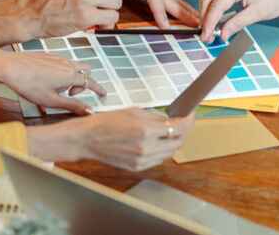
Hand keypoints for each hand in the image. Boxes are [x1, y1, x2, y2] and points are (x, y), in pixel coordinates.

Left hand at [0, 51, 104, 114]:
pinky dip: (62, 71)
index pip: (91, 82)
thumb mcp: (51, 101)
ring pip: (73, 65)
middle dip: (84, 82)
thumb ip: (72, 105)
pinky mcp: (47, 54)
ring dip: (72, 76)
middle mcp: (67, 63)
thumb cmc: (28, 84)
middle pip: (86, 70)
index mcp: (71, 75)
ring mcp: (57, 57)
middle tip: (71, 93)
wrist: (9, 67)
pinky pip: (62, 62)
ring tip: (57, 88)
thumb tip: (89, 111)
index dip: (98, 89)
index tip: (103, 94)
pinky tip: (47, 80)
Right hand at [28, 109, 194, 170]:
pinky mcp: (137, 167)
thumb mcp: (133, 111)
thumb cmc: (105, 122)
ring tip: (170, 132)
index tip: (190, 114)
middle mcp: (146, 147)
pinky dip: (163, 151)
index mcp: (145, 130)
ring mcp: (142, 160)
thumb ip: (154, 116)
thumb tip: (169, 119)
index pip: (178, 128)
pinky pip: (158, 160)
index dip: (188, 120)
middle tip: (183, 122)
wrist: (87, 139)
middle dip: (183, 131)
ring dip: (174, 142)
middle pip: (178, 142)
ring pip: (170, 153)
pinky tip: (158, 143)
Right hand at [199, 0, 278, 40]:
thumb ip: (237, 23)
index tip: (206, 37)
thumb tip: (222, 35)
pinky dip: (213, 6)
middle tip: (206, 36)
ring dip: (207, 12)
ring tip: (210, 29)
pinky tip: (215, 19)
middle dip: (205, 18)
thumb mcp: (258, 13)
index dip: (209, 22)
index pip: (217, 5)